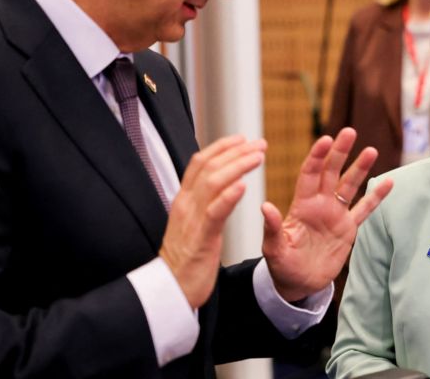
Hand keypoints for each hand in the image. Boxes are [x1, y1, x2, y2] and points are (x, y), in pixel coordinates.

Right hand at [159, 135, 266, 307]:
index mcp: (184, 200)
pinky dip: (228, 196)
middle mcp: (186, 204)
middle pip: (208, 167)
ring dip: (237, 166)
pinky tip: (244, 185)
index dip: (220, 147)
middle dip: (235, 151)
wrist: (170, 289)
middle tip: (258, 143)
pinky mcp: (200, 238)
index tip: (242, 139)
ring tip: (258, 156)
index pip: (199, 163)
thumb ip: (202, 204)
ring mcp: (191, 220)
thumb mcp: (192, 224)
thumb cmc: (186, 259)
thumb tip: (219, 187)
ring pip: (212, 183)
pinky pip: (214, 212)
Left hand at [261, 127, 392, 302]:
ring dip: (360, 168)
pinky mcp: (348, 229)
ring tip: (371, 150)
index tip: (326, 140)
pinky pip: (365, 209)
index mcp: (301, 206)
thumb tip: (264, 206)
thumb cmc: (281, 266)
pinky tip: (389, 182)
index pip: (309, 174)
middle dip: (340, 152)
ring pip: (350, 186)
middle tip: (349, 131)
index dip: (317, 157)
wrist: (299, 284)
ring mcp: (335, 215)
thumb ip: (272, 228)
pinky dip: (376, 197)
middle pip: (331, 172)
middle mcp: (320, 204)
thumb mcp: (273, 249)